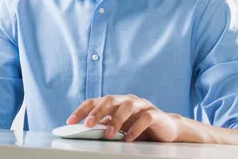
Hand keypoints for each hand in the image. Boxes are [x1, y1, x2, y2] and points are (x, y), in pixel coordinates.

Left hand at [66, 94, 180, 141]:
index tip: (70, 121)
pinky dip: (136, 128)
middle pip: (111, 99)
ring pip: (128, 106)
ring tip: (108, 134)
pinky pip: (145, 118)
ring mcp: (143, 105)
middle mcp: (129, 100)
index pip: (96, 101)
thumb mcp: (120, 126)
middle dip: (97, 111)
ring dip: (116, 120)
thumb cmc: (140, 127)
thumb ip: (105, 125)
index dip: (82, 110)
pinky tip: (129, 139)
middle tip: (87, 124)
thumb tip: (83, 130)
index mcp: (117, 102)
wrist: (168, 129)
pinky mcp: (156, 114)